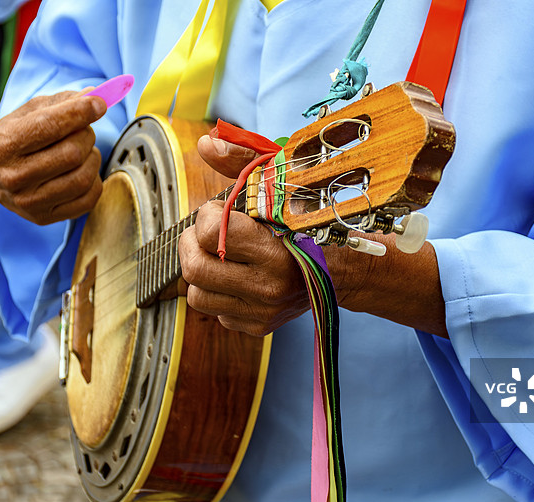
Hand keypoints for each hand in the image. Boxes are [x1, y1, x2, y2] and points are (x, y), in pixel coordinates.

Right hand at [0, 91, 106, 224]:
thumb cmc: (16, 140)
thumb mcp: (28, 114)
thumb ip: (60, 103)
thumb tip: (94, 95)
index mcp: (3, 145)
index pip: (49, 126)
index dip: (79, 112)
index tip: (98, 103)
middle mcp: (12, 177)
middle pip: (71, 152)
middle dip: (86, 135)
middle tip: (83, 130)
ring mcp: (28, 202)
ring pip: (82, 177)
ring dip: (92, 158)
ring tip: (83, 151)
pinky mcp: (45, 217)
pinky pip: (88, 199)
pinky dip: (95, 181)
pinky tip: (83, 171)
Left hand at [176, 135, 308, 336]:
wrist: (342, 268)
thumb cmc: (309, 222)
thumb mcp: (281, 186)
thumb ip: (241, 163)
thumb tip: (205, 143)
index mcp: (276, 251)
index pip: (211, 234)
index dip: (208, 216)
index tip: (221, 211)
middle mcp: (268, 287)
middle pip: (194, 269)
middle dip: (191, 244)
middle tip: (204, 232)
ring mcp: (262, 311)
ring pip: (197, 295)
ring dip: (200, 270)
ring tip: (217, 254)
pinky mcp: (257, 326)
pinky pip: (215, 311)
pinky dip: (219, 292)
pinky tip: (237, 277)